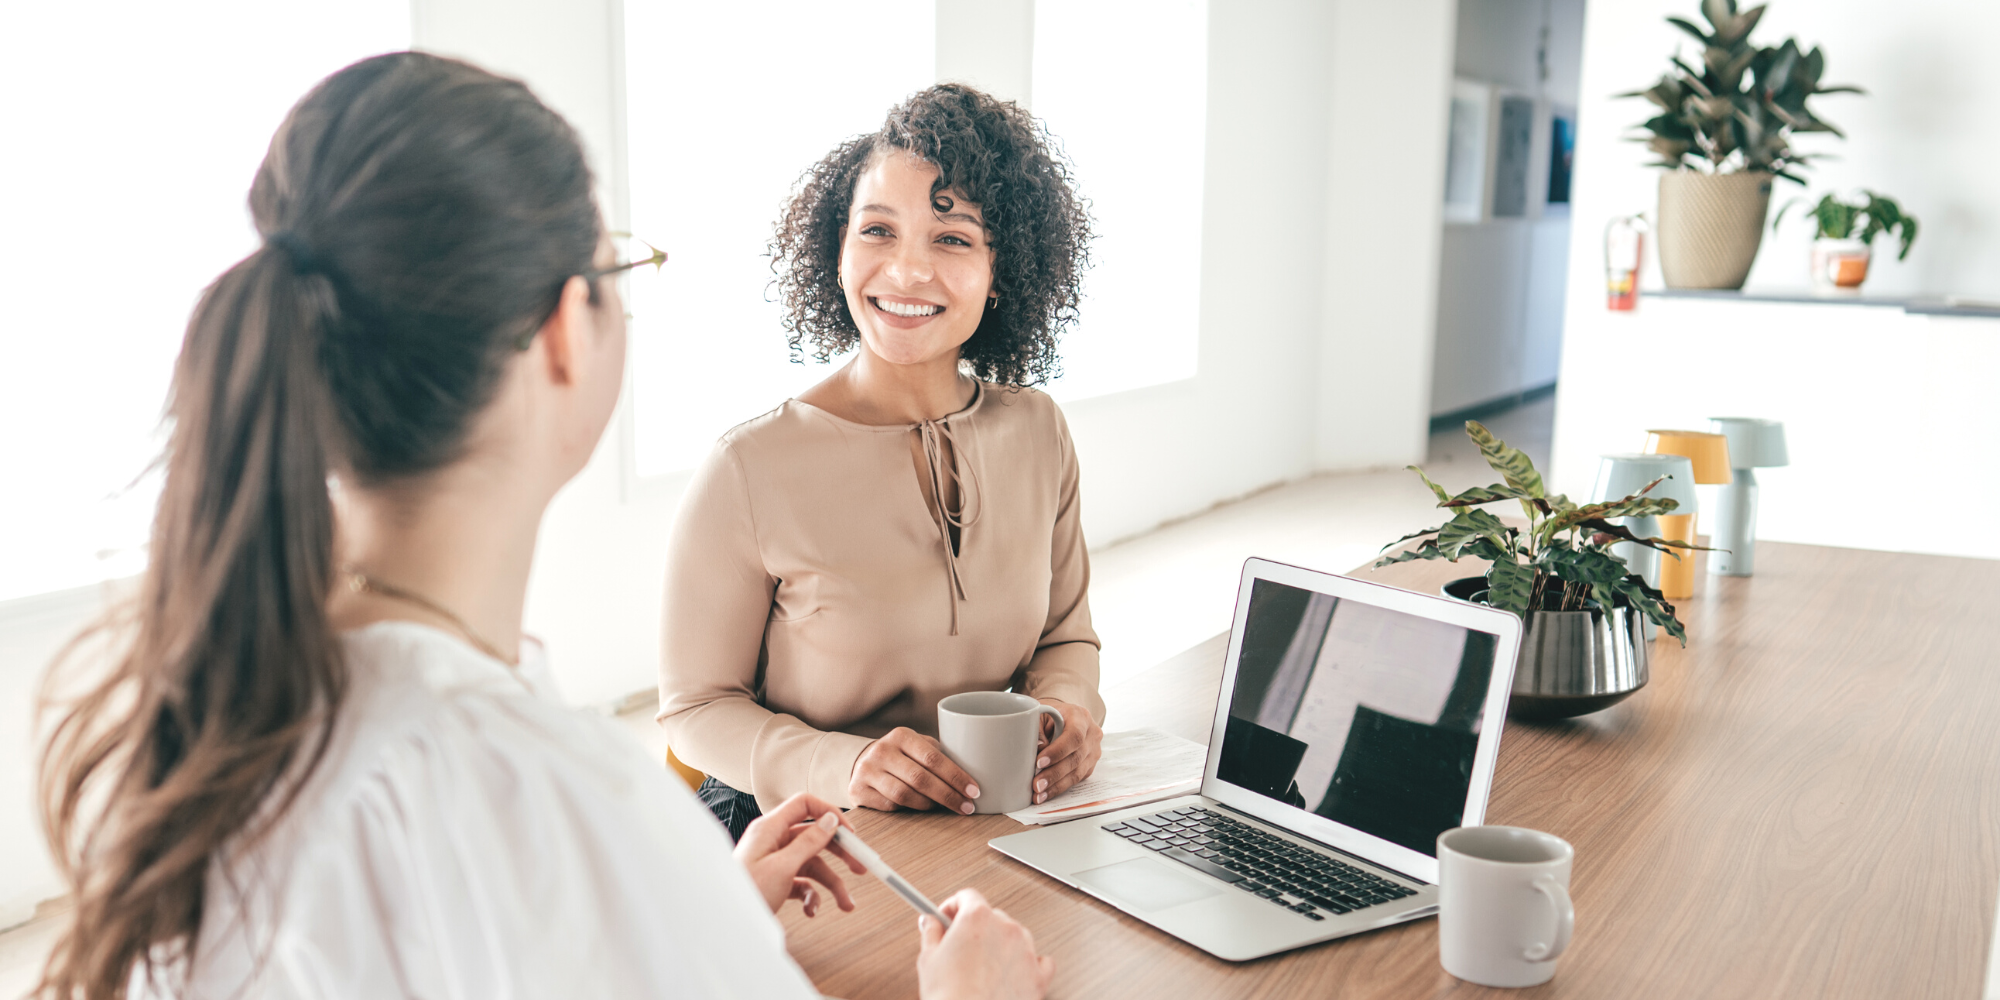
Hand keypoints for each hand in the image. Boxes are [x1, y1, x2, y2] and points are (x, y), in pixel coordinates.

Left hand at [732, 793, 865, 916]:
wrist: (723, 922)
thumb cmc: (745, 892)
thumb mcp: (782, 867)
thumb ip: (808, 842)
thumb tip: (830, 820)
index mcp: (770, 828)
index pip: (804, 805)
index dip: (829, 814)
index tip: (850, 833)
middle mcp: (773, 841)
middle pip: (814, 837)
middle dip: (839, 854)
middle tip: (860, 868)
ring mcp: (774, 862)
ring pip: (812, 865)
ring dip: (831, 884)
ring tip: (846, 904)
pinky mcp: (775, 881)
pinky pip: (802, 883)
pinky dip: (812, 896)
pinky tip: (812, 910)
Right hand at [849, 727, 980, 813]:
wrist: (862, 763)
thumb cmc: (901, 757)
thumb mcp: (917, 747)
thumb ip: (939, 755)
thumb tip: (975, 772)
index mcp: (901, 735)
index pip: (933, 758)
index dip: (956, 776)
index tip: (974, 790)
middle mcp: (882, 750)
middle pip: (920, 778)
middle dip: (948, 795)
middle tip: (967, 807)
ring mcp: (867, 771)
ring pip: (905, 795)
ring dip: (930, 805)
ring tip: (945, 807)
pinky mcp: (858, 791)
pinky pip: (890, 806)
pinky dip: (909, 810)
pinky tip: (921, 809)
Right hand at [917, 889, 1055, 999]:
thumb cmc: (950, 995)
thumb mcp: (928, 958)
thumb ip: (931, 932)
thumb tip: (930, 923)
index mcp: (978, 918)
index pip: (967, 896)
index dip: (952, 907)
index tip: (946, 917)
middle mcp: (1006, 928)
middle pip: (991, 915)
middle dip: (975, 928)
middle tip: (959, 946)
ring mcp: (1025, 951)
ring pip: (1015, 936)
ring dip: (1000, 944)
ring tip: (982, 966)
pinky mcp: (1038, 976)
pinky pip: (1040, 960)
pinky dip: (1027, 963)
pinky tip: (1014, 970)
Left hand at [1031, 699, 1101, 804]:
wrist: (1063, 717)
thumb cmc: (1049, 715)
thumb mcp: (1040, 713)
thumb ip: (1036, 728)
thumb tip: (1038, 748)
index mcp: (1080, 716)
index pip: (1074, 736)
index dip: (1058, 751)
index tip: (1039, 762)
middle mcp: (1092, 734)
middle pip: (1076, 757)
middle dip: (1054, 773)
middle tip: (1036, 785)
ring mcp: (1093, 751)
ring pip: (1077, 772)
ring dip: (1056, 785)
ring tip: (1039, 794)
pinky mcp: (1090, 765)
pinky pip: (1076, 779)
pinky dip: (1060, 787)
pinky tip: (1046, 794)